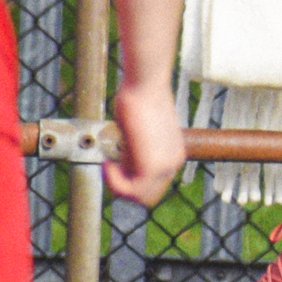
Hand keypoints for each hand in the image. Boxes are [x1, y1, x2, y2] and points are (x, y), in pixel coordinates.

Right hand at [104, 81, 184, 206]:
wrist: (145, 84)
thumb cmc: (139, 98)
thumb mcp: (138, 130)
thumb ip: (134, 148)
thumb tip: (119, 160)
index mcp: (173, 155)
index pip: (151, 185)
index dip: (128, 178)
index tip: (113, 163)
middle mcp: (173, 163)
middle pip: (145, 196)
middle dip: (122, 185)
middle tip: (108, 167)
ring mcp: (164, 167)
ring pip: (137, 197)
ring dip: (116, 184)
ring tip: (108, 164)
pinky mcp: (151, 167)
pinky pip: (128, 190)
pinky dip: (113, 181)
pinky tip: (108, 163)